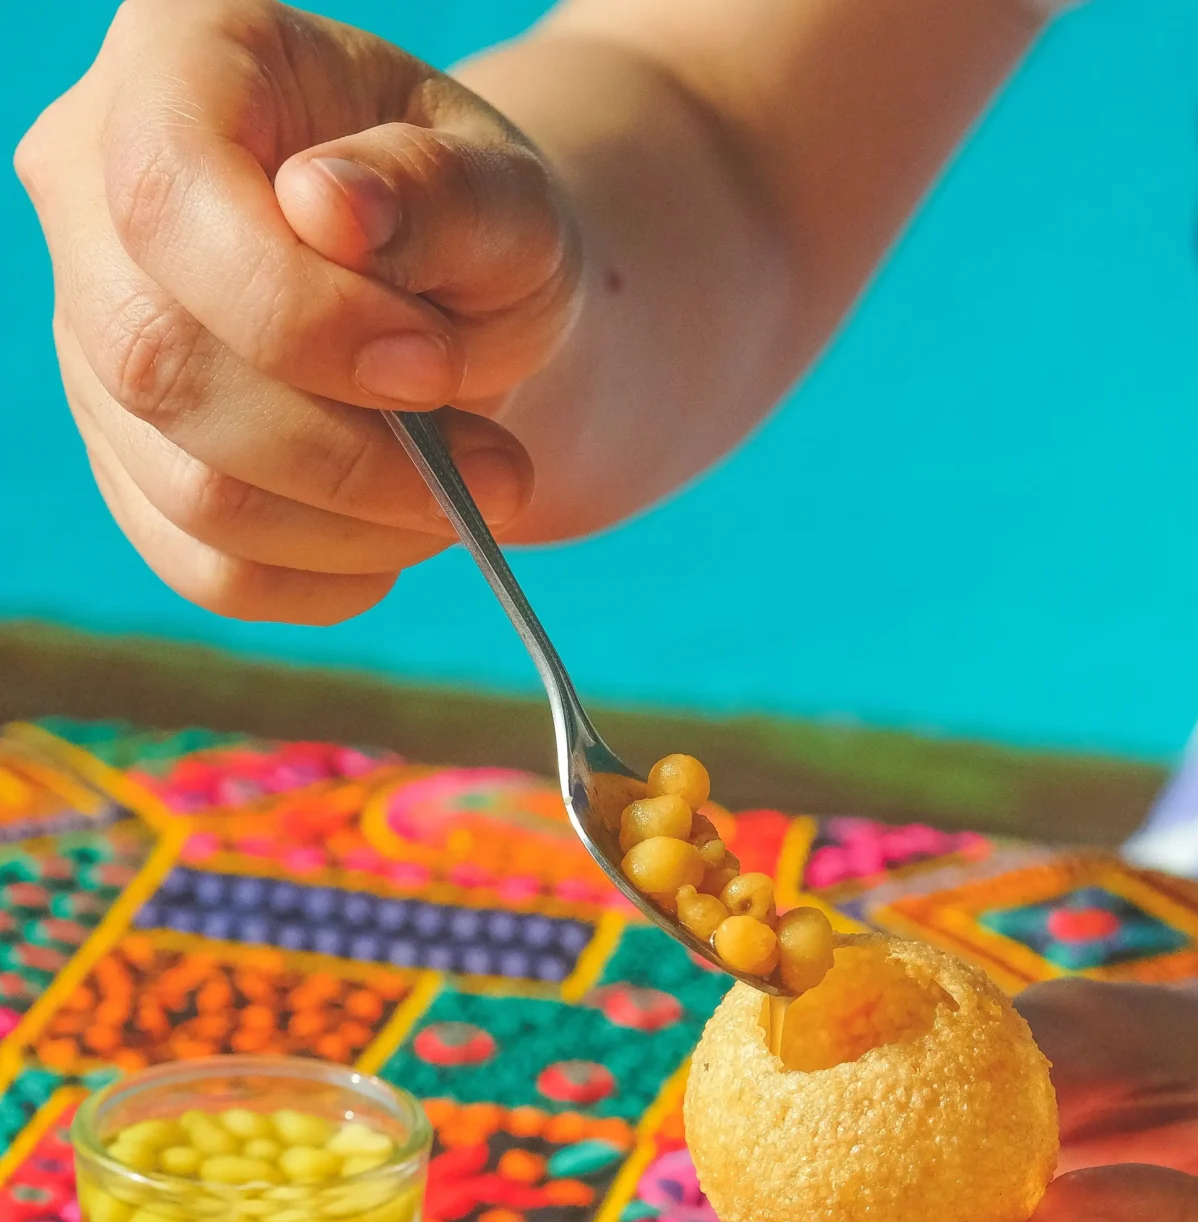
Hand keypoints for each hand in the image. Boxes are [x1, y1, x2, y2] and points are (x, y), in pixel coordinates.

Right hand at [15, 0, 575, 622]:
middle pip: (161, 364)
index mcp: (179, 63)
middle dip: (346, 453)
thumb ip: (439, 192)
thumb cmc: (471, 220)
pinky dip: (327, 580)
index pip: (170, 200)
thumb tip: (330, 210)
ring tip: (471, 496)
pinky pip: (207, 568)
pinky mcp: (127, 456)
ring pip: (191, 489)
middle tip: (499, 473)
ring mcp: (91, 334)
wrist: (455, 294)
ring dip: (358, 528)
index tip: (434, 367)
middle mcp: (93, 190)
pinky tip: (401, 535)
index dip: (298, 315)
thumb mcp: (505, 189)